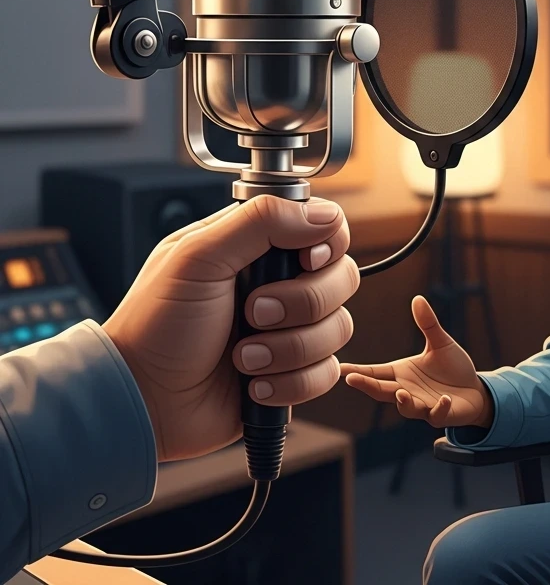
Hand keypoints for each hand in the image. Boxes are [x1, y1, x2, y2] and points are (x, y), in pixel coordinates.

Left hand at [103, 195, 357, 462]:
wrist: (140, 400)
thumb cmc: (155, 325)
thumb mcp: (199, 257)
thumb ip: (261, 222)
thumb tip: (324, 215)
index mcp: (260, 246)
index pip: (327, 227)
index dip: (328, 243)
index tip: (306, 260)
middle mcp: (283, 283)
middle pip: (343, 278)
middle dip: (302, 302)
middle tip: (254, 312)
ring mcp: (290, 329)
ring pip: (338, 328)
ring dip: (290, 348)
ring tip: (243, 356)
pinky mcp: (293, 372)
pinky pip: (326, 373)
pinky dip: (290, 382)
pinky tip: (253, 385)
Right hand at [339, 294, 491, 428]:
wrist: (475, 390)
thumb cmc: (453, 368)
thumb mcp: (441, 343)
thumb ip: (428, 324)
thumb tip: (418, 298)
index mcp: (403, 373)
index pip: (376, 372)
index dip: (358, 371)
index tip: (340, 368)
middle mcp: (408, 390)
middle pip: (382, 391)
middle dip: (367, 386)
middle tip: (352, 379)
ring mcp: (423, 404)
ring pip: (407, 408)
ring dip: (403, 403)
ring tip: (401, 394)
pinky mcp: (441, 414)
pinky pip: (436, 414)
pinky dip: (439, 408)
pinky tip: (445, 399)